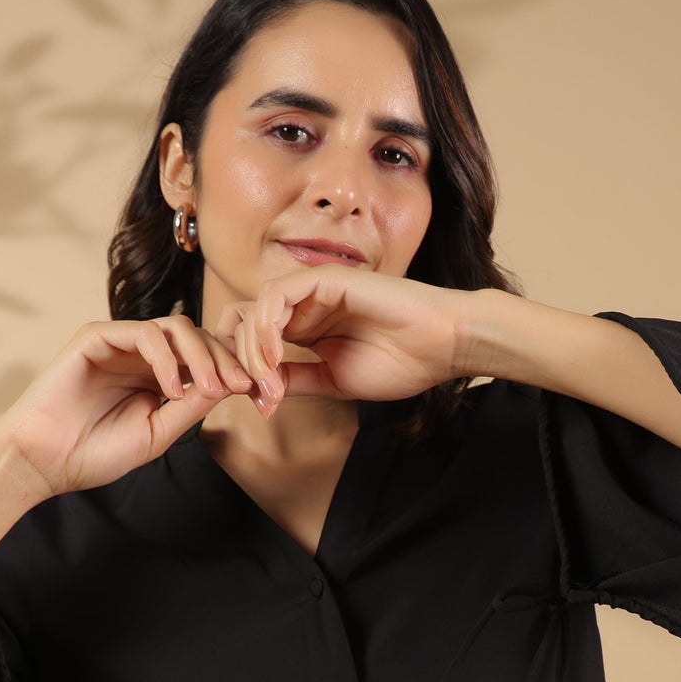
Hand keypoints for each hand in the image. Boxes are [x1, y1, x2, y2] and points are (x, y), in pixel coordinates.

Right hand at [0, 316, 256, 498]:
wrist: (44, 461)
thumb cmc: (95, 453)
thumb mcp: (159, 432)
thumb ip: (192, 406)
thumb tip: (233, 383)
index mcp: (159, 376)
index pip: (207, 358)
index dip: (237, 369)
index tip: (262, 393)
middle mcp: (143, 354)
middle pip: (200, 338)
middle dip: (228, 360)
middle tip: (245, 386)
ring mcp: (119, 342)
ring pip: (177, 328)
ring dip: (201, 356)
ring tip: (207, 390)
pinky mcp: (96, 337)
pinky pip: (142, 332)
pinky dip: (164, 357)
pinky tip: (169, 389)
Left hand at [212, 267, 466, 414]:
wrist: (440, 346)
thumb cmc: (400, 363)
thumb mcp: (333, 381)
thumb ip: (296, 380)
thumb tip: (257, 390)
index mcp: (307, 329)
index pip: (254, 338)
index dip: (244, 367)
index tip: (257, 402)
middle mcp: (305, 307)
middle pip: (244, 321)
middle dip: (240, 360)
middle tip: (256, 393)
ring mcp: (313, 291)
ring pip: (255, 310)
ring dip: (253, 349)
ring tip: (268, 380)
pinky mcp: (324, 280)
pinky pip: (276, 296)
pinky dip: (267, 327)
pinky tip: (277, 356)